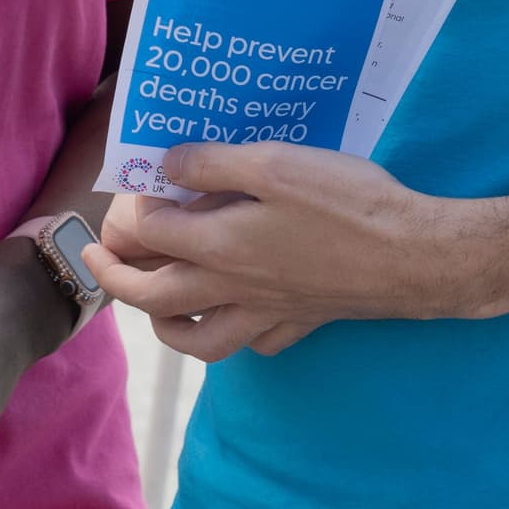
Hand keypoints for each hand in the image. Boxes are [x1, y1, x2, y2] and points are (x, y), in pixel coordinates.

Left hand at [88, 141, 482, 362]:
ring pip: (198, 341)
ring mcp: (268, 314)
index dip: (130, 210)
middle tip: (94, 257)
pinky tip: (233, 313)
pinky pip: (253, 344)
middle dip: (114, 278)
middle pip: (154, 298)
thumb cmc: (346, 204)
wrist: (414, 257)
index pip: (149, 236)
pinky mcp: (300, 323)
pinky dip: (231, 335)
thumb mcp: (274, 164)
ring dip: (163, 324)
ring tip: (152, 302)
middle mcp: (234, 289)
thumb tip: (165, 167)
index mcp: (220, 247)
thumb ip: (213, 165)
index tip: (132, 189)